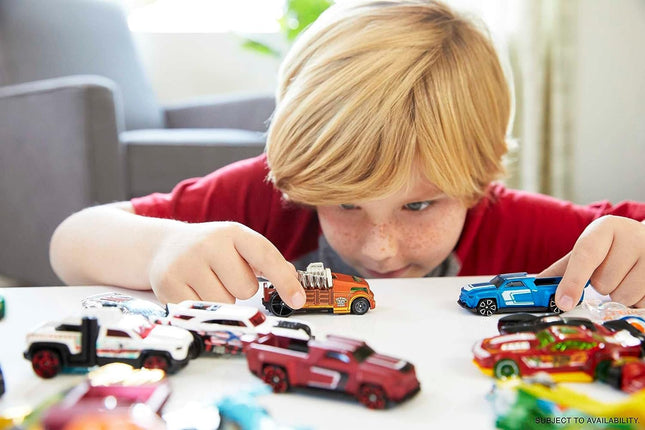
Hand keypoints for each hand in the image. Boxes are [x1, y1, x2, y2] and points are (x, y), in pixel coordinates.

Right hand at [148, 221, 305, 306]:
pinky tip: (193, 291)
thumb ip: (267, 261)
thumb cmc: (212, 250)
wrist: (165, 246)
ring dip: (221, 301)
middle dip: (241, 290)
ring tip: (208, 283)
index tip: (298, 300)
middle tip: (225, 277)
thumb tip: (293, 280)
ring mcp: (186, 263)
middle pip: (246, 288)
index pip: (265, 256)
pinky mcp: (168, 284)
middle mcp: (208, 244)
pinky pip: (201, 312)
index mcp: (232, 232)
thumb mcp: (239, 246)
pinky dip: (202, 308)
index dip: (284, 280)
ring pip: (224, 304)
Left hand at [539, 215, 644, 310]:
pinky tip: (637, 283)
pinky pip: (641, 303)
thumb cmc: (612, 247)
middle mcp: (633, 237)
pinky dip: (635, 300)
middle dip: (601, 285)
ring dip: (618, 294)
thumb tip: (538, 285)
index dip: (572, 281)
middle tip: (609, 271)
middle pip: (603, 283)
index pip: (586, 255)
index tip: (563, 303)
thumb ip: (563, 268)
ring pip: (623, 296)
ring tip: (625, 276)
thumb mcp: (589, 248)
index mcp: (605, 228)